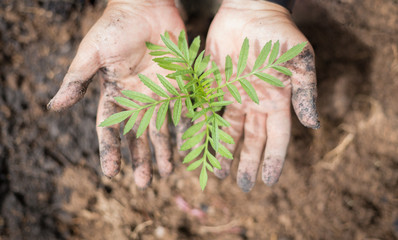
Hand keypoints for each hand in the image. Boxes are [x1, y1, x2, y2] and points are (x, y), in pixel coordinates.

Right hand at [48, 0, 186, 187]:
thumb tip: (54, 107)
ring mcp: (160, 94)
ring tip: (169, 171)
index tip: (112, 173)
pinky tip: (192, 146)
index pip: (111, 129)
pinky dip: (188, 128)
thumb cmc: (115, 27)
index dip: (111, 151)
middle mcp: (138, 99)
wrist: (146, 6)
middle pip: (138, 136)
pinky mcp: (180, 84)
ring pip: (163, 128)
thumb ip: (77, 80)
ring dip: (165, 150)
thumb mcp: (92, 53)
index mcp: (115, 94)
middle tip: (145, 183)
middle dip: (141, 159)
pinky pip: (186, 110)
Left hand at [206, 0, 318, 191]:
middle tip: (240, 184)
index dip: (274, 160)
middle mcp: (254, 102)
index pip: (277, 138)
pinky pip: (206, 109)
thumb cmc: (279, 34)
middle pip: (251, 139)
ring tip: (216, 170)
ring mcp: (233, 95)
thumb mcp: (299, 61)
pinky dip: (201, 126)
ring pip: (227, 129)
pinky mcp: (214, 84)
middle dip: (246, 161)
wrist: (250, 10)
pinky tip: (195, 142)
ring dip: (223, 150)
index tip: (268, 181)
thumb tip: (314, 125)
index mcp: (276, 101)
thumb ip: (305, 91)